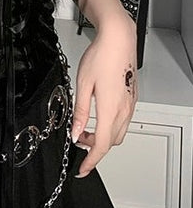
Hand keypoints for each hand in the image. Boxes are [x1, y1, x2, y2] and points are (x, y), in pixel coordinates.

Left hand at [71, 14, 137, 176]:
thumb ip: (80, 111)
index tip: (83, 168)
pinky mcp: (131, 98)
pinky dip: (111, 126)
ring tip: (85, 128)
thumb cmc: (101, 56)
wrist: (118, 39)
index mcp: (110, 109)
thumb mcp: (83, 84)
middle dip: (95, 148)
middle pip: (112, 142)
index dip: (91, 160)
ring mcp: (130, 104)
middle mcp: (124, 110)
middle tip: (78, 141)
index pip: (102, 145)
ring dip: (104, 137)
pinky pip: (123, 120)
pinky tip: (98, 116)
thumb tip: (75, 131)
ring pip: (119, 132)